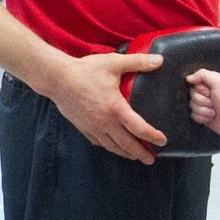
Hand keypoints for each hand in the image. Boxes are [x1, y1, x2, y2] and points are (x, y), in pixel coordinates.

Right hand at [43, 51, 165, 162]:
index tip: (163, 142)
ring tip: (134, 156)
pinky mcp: (83, 127)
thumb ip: (138, 62)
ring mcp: (93, 127)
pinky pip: (98, 142)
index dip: (153, 136)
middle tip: (151, 159)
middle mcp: (105, 123)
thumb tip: (160, 60)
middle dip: (141, 153)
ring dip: (125, 153)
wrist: (57, 79)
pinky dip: (108, 147)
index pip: (139, 128)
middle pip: (127, 145)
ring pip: (112, 147)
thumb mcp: (114, 63)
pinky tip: (112, 146)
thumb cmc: (85, 71)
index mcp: (116, 109)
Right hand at [185, 68, 219, 148]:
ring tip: (215, 111)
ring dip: (204, 110)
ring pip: (192, 106)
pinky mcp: (203, 116)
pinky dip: (203, 117)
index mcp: (212, 83)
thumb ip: (202, 74)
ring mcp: (205, 105)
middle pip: (191, 94)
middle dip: (202, 100)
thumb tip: (188, 78)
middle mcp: (207, 93)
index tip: (210, 91)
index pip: (194, 82)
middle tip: (214, 102)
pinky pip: (193, 115)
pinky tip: (212, 118)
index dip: (200, 88)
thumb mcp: (219, 81)